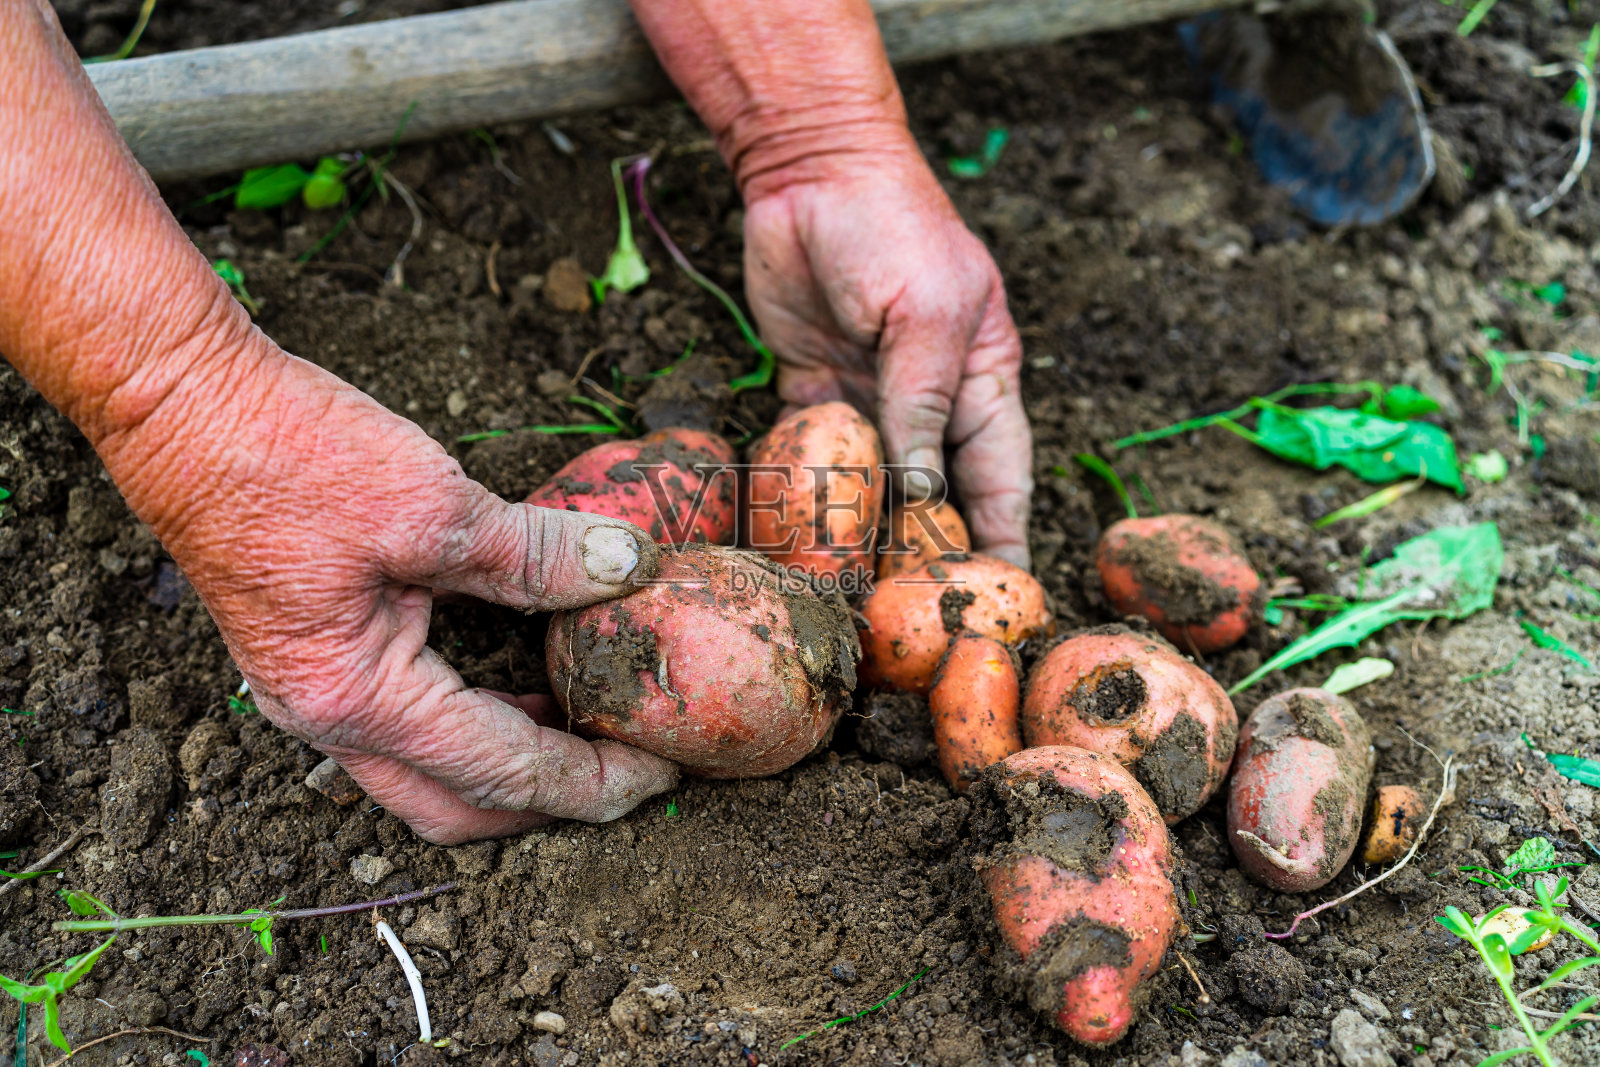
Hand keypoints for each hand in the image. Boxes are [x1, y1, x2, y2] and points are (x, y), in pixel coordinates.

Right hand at [0, 0, 675, 845]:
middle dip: (551, 802)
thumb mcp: (435, 504)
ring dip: (511, 766)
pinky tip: (522, 678)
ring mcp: (310, 694)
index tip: (662, 771)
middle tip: (631, 769)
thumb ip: (538, 553)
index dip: (592, 780)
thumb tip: (634, 567)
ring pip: (430, 774)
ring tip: (591, 728)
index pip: (503, 771)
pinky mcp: (311, 658)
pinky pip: (407, 725)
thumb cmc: (289, 453)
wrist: (179, 404)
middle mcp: (327, 718)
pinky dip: (474, 722)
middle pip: (459, 806)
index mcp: (358, 698)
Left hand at [741, 142, 1032, 567]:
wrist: (809, 169)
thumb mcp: (924, 313)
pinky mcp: (814, 390)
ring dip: (866, 537)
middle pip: (937, 496)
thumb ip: (921, 404)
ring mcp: (871, 398)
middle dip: (930, 554)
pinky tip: (801, 543)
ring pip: (874, 486)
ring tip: (856, 598)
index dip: (1004, 539)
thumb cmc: (891, 226)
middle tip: (918, 618)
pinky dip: (808, 497)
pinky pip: (815, 458)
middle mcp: (931, 400)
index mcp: (982, 380)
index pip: (1002, 477)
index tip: (1005, 601)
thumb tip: (924, 494)